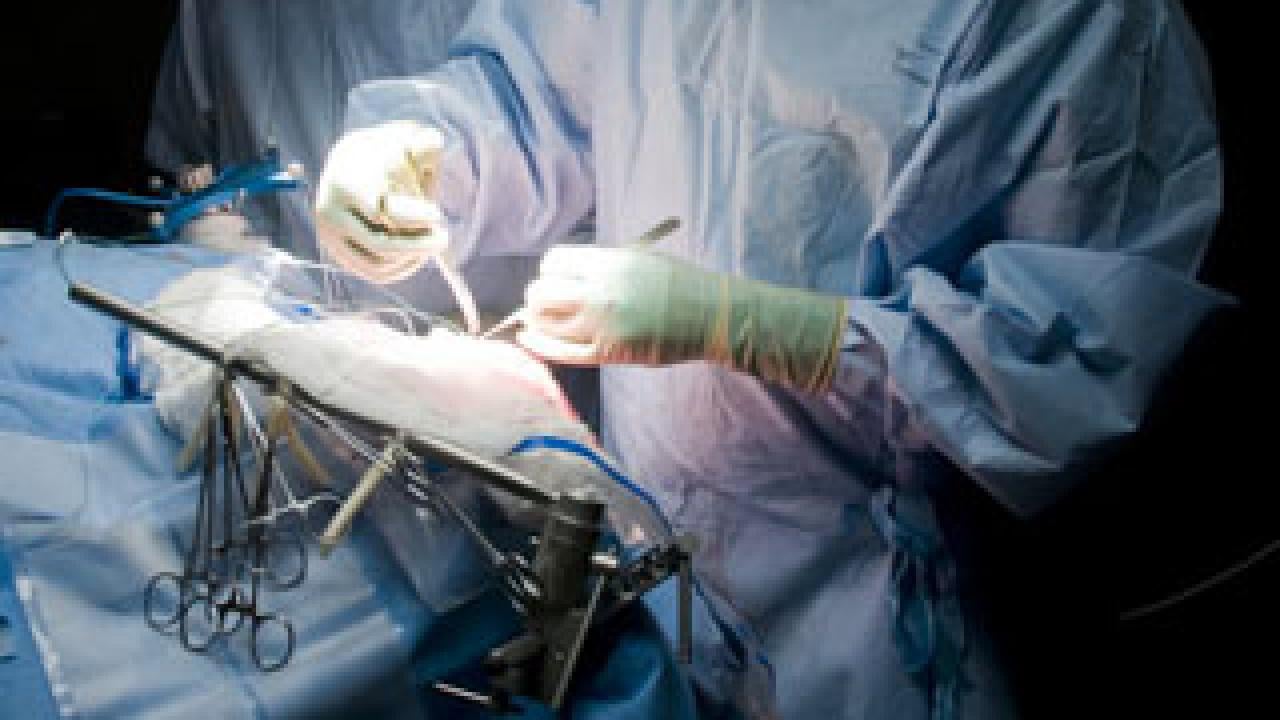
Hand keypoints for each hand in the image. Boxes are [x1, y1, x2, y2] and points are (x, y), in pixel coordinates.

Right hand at [314, 121, 449, 283]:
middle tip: (444, 237)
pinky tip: (418, 255)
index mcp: (346, 182)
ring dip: (413, 258)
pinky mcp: (336, 253)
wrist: (349, 165)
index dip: (415, 217)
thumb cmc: (385, 152)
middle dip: (420, 244)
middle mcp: (330, 211)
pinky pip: (374, 273)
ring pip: (380, 263)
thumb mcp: (403, 140)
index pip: (383, 211)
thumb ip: (422, 142)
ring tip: (432, 243)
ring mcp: (330, 235)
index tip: (437, 214)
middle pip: (382, 243)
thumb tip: (436, 142)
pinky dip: (401, 270)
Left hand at [517, 245, 847, 391]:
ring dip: (538, 320)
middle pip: (541, 293)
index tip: (558, 278)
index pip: (554, 262)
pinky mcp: (609, 354)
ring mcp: (604, 326)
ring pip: (545, 323)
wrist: (713, 315)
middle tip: (547, 302)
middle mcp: (602, 292)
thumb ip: (601, 266)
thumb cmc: (680, 283)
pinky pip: (561, 352)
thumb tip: (563, 275)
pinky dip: (542, 346)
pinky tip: (533, 340)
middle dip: (538, 297)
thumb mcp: (641, 259)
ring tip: (542, 321)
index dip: (551, 271)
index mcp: (611, 263)